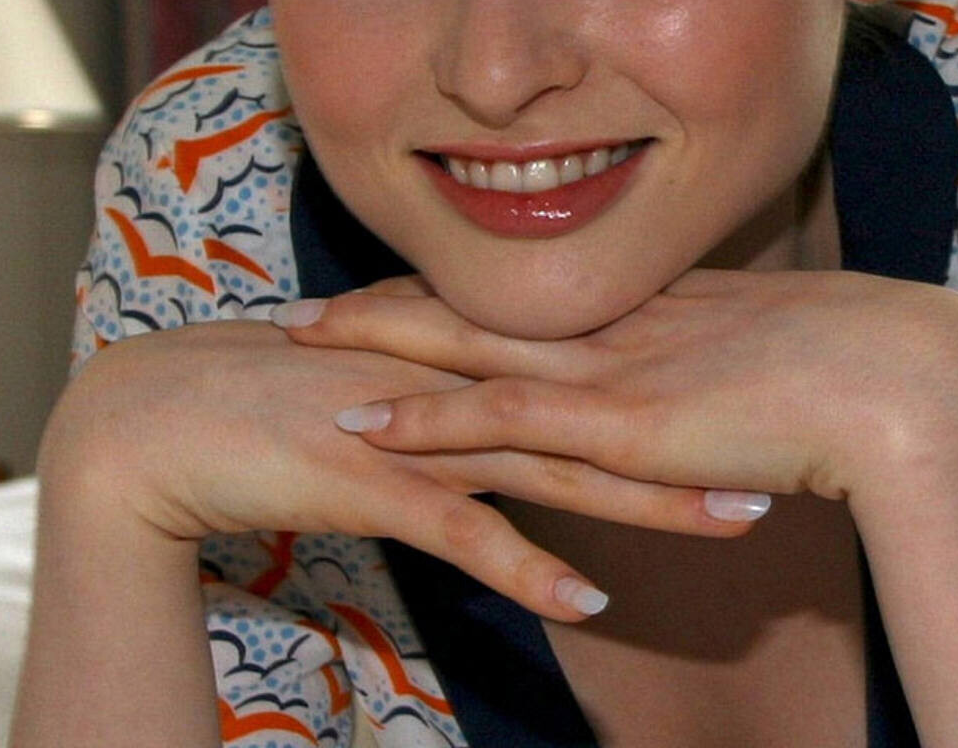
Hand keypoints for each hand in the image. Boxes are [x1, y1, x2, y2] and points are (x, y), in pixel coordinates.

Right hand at [39, 296, 751, 620]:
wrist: (167, 414)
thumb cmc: (285, 402)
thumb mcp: (399, 394)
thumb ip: (469, 402)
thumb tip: (535, 416)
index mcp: (474, 359)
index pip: (601, 372)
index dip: (685, 386)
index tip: (765, 396)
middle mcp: (464, 385)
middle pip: (606, 414)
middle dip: (701, 438)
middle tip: (791, 449)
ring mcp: (423, 428)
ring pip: (559, 466)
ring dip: (650, 499)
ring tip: (736, 520)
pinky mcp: (374, 478)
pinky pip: (466, 533)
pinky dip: (528, 565)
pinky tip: (589, 598)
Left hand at [277, 269, 957, 508]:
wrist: (902, 379)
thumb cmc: (866, 370)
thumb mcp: (788, 360)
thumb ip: (741, 368)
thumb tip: (733, 385)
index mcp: (657, 305)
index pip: (534, 292)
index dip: (462, 287)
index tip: (403, 282)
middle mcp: (618, 324)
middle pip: (479, 300)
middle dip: (390, 298)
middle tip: (312, 299)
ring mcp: (613, 367)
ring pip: (467, 342)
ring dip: (377, 339)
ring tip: (299, 335)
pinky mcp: (619, 422)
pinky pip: (500, 416)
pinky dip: (427, 419)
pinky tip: (364, 423)